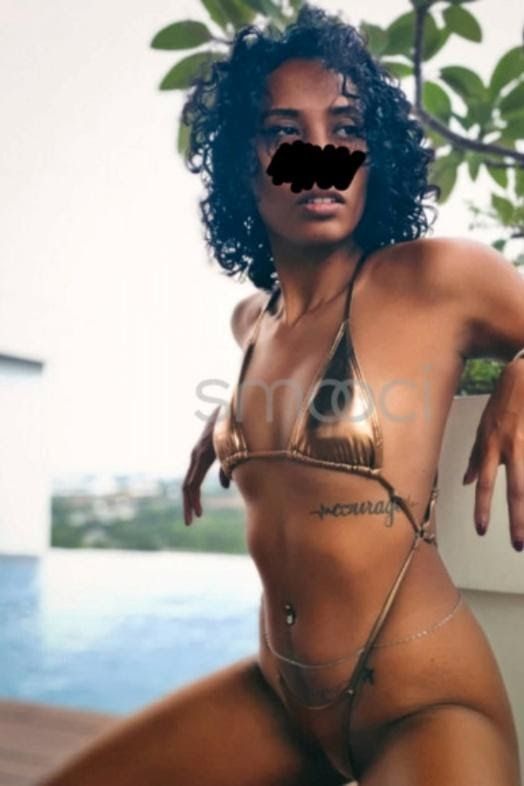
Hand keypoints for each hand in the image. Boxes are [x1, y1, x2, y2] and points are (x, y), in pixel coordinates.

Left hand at [182, 406, 229, 525]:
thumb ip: (226, 469)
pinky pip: (193, 480)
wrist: (238, 408)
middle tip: (188, 523)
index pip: (192, 482)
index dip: (193, 499)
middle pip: (187, 486)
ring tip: (190, 521)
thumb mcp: (232, 454)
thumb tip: (225, 487)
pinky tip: (198, 511)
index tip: (197, 516)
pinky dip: (194, 497)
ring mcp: (197, 455)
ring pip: (187, 486)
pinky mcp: (202, 454)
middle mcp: (196, 456)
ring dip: (189, 505)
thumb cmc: (237, 428)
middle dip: (187, 505)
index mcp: (202, 456)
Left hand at [462, 359, 523, 550]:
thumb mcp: (481, 427)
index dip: (482, 508)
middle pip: (515, 490)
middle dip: (517, 520)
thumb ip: (474, 455)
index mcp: (490, 445)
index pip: (484, 483)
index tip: (482, 530)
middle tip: (518, 545)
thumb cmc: (502, 402)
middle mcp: (510, 447)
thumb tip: (464, 481)